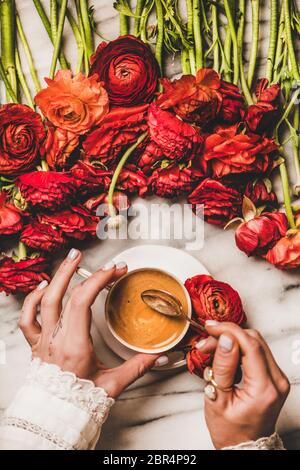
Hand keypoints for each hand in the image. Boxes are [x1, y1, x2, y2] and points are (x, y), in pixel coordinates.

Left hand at [19, 248, 166, 397]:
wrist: (55, 417)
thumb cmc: (81, 403)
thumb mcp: (113, 384)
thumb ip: (138, 366)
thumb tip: (161, 355)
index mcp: (75, 346)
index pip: (82, 302)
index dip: (98, 281)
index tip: (115, 270)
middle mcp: (56, 339)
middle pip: (63, 296)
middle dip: (77, 272)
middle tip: (87, 256)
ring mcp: (43, 341)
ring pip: (43, 302)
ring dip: (56, 278)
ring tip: (69, 261)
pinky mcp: (36, 344)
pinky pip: (28, 318)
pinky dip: (33, 299)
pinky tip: (43, 287)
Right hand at [197, 321, 289, 448]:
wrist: (244, 446)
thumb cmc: (230, 430)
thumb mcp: (218, 399)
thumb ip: (223, 366)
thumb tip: (225, 339)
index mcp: (264, 389)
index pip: (250, 345)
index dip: (229, 331)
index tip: (210, 327)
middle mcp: (277, 381)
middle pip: (254, 340)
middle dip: (228, 335)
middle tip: (206, 342)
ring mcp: (278, 378)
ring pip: (256, 343)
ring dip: (232, 340)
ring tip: (211, 349)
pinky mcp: (274, 376)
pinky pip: (257, 352)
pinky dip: (239, 348)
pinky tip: (224, 355)